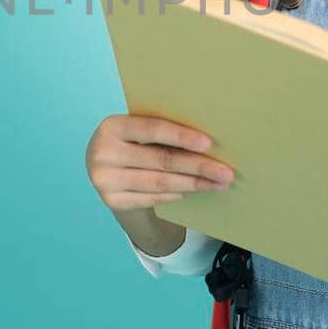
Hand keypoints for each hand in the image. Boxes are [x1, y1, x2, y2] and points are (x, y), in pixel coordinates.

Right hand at [86, 114, 236, 211]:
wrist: (101, 165)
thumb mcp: (136, 129)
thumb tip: (207, 142)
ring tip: (218, 184)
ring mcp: (105, 180)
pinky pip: (153, 199)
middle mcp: (103, 153)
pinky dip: (177, 194)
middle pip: (161, 160)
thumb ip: (160, 131)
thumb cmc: (130, 141)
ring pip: (160, 183)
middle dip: (198, 166)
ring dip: (194, 184)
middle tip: (226, 172)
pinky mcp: (112, 201)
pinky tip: (194, 190)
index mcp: (112, 127)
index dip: (181, 136)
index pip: (152, 129)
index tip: (209, 144)